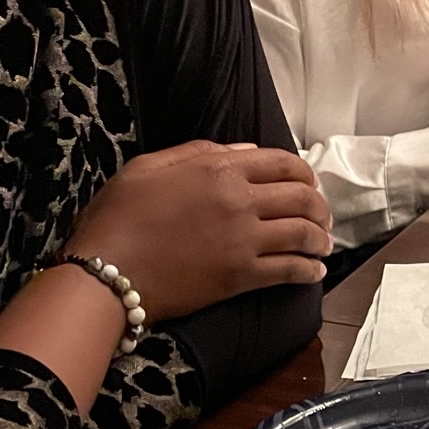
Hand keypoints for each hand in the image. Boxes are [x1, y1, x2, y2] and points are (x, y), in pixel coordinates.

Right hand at [66, 141, 330, 320]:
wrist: (104, 271)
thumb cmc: (118, 216)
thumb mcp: (150, 166)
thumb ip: (200, 152)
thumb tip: (245, 152)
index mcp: (219, 168)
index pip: (282, 162)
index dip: (303, 173)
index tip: (309, 184)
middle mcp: (240, 200)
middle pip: (301, 197)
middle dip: (319, 206)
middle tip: (322, 216)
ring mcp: (243, 239)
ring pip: (303, 233)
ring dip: (321, 238)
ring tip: (324, 243)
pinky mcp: (240, 276)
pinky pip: (289, 270)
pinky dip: (309, 269)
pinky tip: (315, 271)